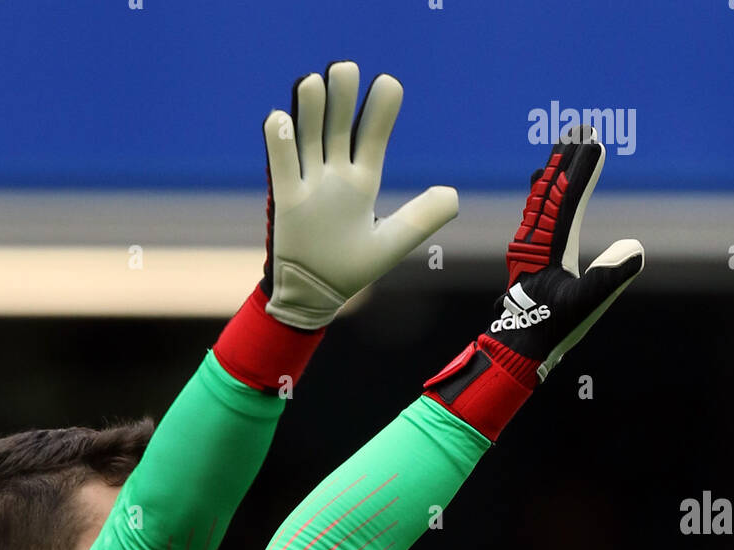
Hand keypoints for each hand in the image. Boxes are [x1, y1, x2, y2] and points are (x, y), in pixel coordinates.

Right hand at [261, 61, 458, 329]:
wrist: (313, 296)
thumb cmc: (350, 270)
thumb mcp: (391, 244)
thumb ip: (421, 218)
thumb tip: (453, 194)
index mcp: (361, 181)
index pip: (372, 136)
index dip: (380, 109)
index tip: (388, 83)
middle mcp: (334, 175)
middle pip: (337, 125)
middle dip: (340, 96)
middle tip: (345, 68)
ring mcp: (308, 184)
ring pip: (308, 136)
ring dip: (310, 109)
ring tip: (316, 82)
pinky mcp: (285, 200)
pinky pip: (280, 165)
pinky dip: (279, 142)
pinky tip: (281, 119)